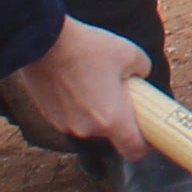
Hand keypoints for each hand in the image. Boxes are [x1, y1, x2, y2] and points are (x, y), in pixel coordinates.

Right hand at [0, 17, 151, 164]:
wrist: (44, 41)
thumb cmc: (89, 47)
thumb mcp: (130, 53)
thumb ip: (143, 71)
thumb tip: (141, 77)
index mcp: (112, 119)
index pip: (134, 150)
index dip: (144, 144)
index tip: (147, 131)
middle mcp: (88, 129)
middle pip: (111, 132)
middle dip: (118, 115)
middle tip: (118, 89)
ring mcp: (66, 125)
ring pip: (90, 123)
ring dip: (95, 109)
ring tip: (92, 78)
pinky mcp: (49, 116)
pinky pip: (72, 116)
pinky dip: (77, 104)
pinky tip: (74, 80)